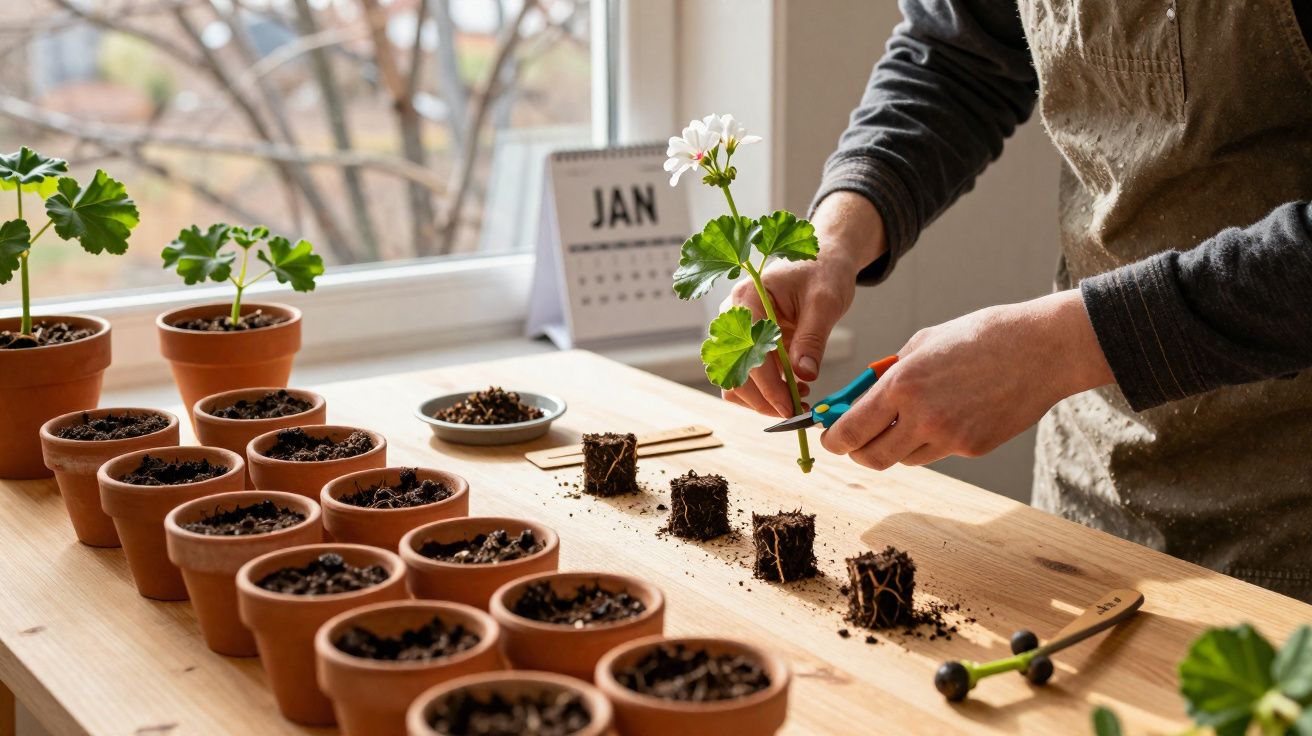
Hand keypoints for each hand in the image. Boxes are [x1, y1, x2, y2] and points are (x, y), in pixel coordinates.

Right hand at [722, 192, 885, 416]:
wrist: (822, 261)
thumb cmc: (823, 272)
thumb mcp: (825, 302)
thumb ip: (812, 339)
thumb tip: (803, 375)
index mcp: (747, 298)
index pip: (748, 352)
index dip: (768, 385)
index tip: (791, 406)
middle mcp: (732, 317)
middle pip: (733, 372)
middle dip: (764, 398)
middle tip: (798, 409)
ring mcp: (737, 333)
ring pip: (735, 380)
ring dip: (763, 398)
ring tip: (799, 396)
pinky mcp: (748, 345)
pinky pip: (747, 377)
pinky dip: (766, 391)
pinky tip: (794, 387)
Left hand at [820, 290, 1114, 468]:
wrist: (1040, 349)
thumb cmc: (980, 336)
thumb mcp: (922, 343)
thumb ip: (889, 374)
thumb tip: (861, 398)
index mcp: (903, 385)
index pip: (851, 429)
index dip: (833, 439)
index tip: (829, 437)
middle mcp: (923, 417)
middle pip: (871, 458)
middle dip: (858, 452)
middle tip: (856, 440)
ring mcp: (950, 437)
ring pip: (905, 458)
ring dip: (896, 445)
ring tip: (910, 417)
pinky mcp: (973, 448)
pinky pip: (937, 452)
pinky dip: (930, 440)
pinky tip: (948, 413)